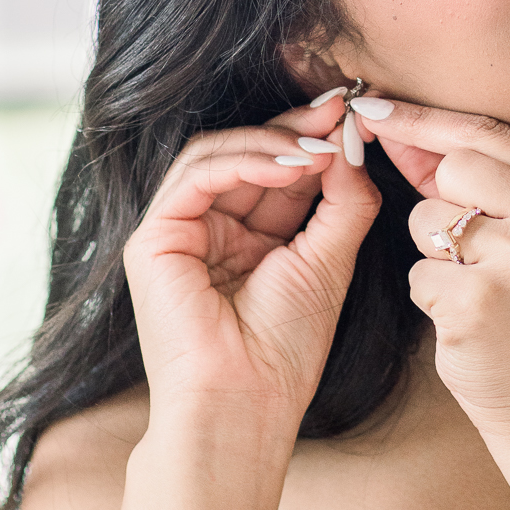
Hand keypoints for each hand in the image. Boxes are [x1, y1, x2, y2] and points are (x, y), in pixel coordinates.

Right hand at [122, 93, 380, 446]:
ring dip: (275, 140)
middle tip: (340, 107)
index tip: (356, 113)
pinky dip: (246, 160)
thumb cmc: (285, 348)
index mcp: (251, 237)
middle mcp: (211, 228)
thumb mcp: (330, 258)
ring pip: (219, 153)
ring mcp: (179, 231)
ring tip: (320, 146)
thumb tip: (350, 139)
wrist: (244, 403)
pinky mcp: (153, 238)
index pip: (279, 168)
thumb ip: (343, 198)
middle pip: (249, 151)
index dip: (315, 138)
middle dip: (297, 125)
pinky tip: (291, 164)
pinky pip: (198, 175)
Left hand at [348, 99, 509, 448]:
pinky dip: (431, 296)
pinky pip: (419, 272)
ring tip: (481, 291)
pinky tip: (471, 323)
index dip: (425, 120)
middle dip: (440, 202)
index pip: (491, 133)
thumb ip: (478, 179)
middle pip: (456, 166)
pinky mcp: (481, 302)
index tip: (372, 106)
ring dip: (435, 255)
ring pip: (428, 220)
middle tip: (469, 250)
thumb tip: (394, 123)